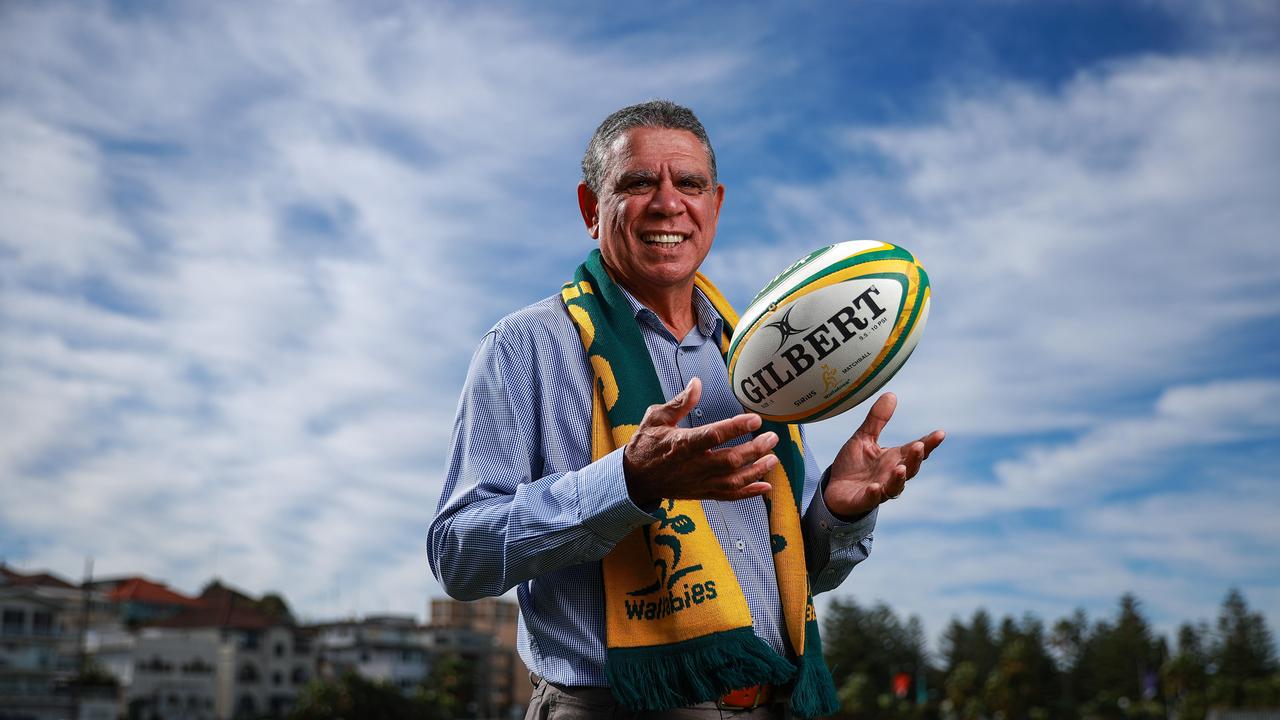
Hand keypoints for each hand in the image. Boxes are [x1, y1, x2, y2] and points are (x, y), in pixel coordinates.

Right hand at [624, 377, 780, 505]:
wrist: (635, 478)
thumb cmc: (646, 445)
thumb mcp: (656, 418)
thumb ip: (679, 402)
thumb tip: (697, 383)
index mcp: (681, 443)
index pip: (713, 435)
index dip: (736, 427)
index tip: (755, 419)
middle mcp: (693, 465)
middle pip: (730, 460)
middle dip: (755, 450)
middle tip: (772, 438)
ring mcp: (699, 482)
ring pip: (734, 480)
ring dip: (757, 470)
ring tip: (773, 458)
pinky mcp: (702, 493)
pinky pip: (729, 496)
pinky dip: (749, 492)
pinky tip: (766, 485)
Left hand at [824, 392, 944, 516]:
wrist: (835, 490)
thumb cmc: (853, 465)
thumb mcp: (863, 438)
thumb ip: (877, 420)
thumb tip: (891, 394)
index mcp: (894, 458)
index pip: (915, 450)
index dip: (929, 443)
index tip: (940, 433)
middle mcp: (891, 475)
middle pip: (910, 468)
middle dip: (916, 458)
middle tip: (919, 446)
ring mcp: (880, 489)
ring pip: (895, 486)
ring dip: (899, 478)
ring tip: (900, 468)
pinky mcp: (864, 500)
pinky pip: (872, 499)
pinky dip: (875, 494)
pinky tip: (875, 487)